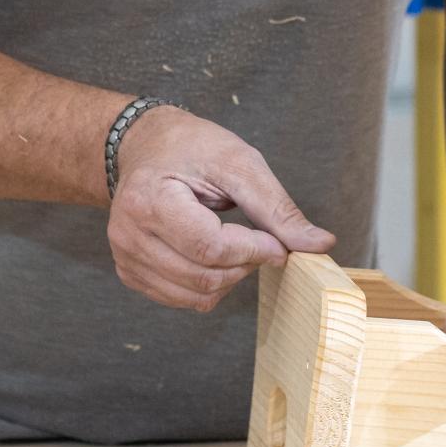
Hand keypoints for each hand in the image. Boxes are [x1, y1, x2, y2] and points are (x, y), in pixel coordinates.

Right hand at [106, 107, 333, 311]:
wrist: (145, 146)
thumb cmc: (191, 148)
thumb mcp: (239, 162)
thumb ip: (277, 208)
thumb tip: (319, 244)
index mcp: (148, 199)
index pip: (209, 247)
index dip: (253, 250)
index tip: (278, 242)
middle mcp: (128, 234)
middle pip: (204, 276)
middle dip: (246, 263)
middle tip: (261, 239)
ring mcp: (125, 258)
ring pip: (196, 296)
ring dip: (231, 276)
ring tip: (236, 242)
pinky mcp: (132, 273)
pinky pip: (184, 300)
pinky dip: (210, 284)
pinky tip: (213, 253)